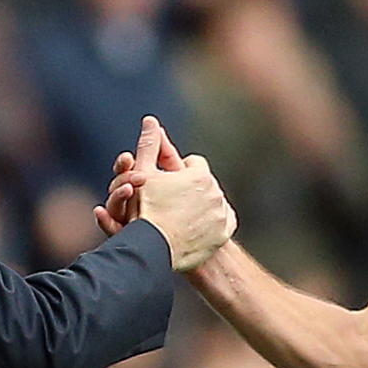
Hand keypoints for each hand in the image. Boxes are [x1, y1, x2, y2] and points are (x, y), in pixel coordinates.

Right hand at [96, 116, 235, 271]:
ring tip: (182, 216)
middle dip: (192, 190)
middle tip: (174, 202)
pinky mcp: (224, 233)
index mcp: (199, 175)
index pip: (193, 164)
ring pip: (213, 203)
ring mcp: (221, 214)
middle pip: (204, 184)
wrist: (153, 247)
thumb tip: (150, 120)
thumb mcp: (143, 174)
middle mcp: (215, 192)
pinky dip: (212, 224)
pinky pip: (222, 223)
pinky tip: (196, 228)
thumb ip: (149, 145)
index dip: (179, 172)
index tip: (169, 183)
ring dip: (202, 206)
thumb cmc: (145, 209)